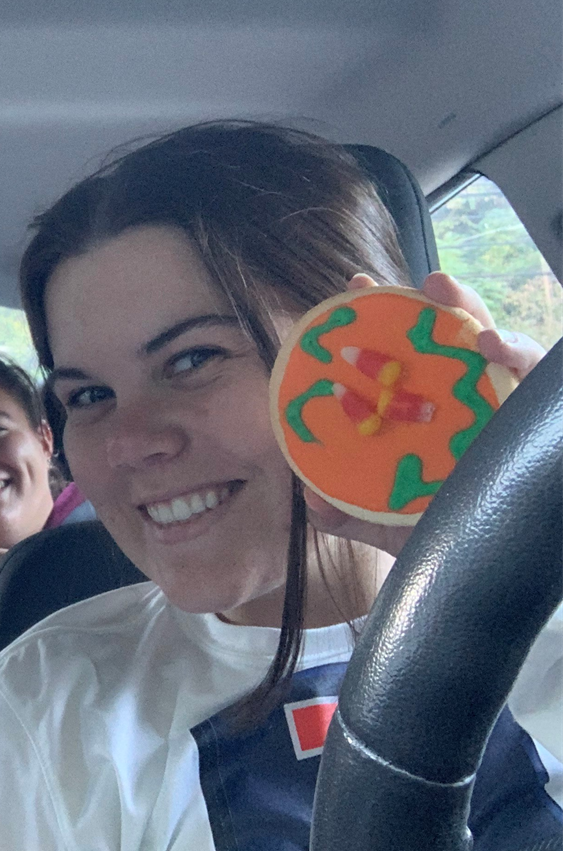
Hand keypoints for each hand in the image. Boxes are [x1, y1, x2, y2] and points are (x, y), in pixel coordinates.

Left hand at [308, 271, 545, 556]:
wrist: (488, 570)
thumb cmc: (440, 536)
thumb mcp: (388, 525)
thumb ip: (346, 512)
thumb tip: (311, 498)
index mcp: (431, 409)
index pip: (410, 352)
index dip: (385, 313)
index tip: (355, 286)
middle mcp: (472, 399)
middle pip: (456, 335)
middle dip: (440, 299)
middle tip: (419, 280)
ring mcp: (507, 404)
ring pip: (499, 344)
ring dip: (473, 312)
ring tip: (445, 293)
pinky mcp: (538, 422)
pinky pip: (538, 377)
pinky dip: (518, 353)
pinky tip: (491, 345)